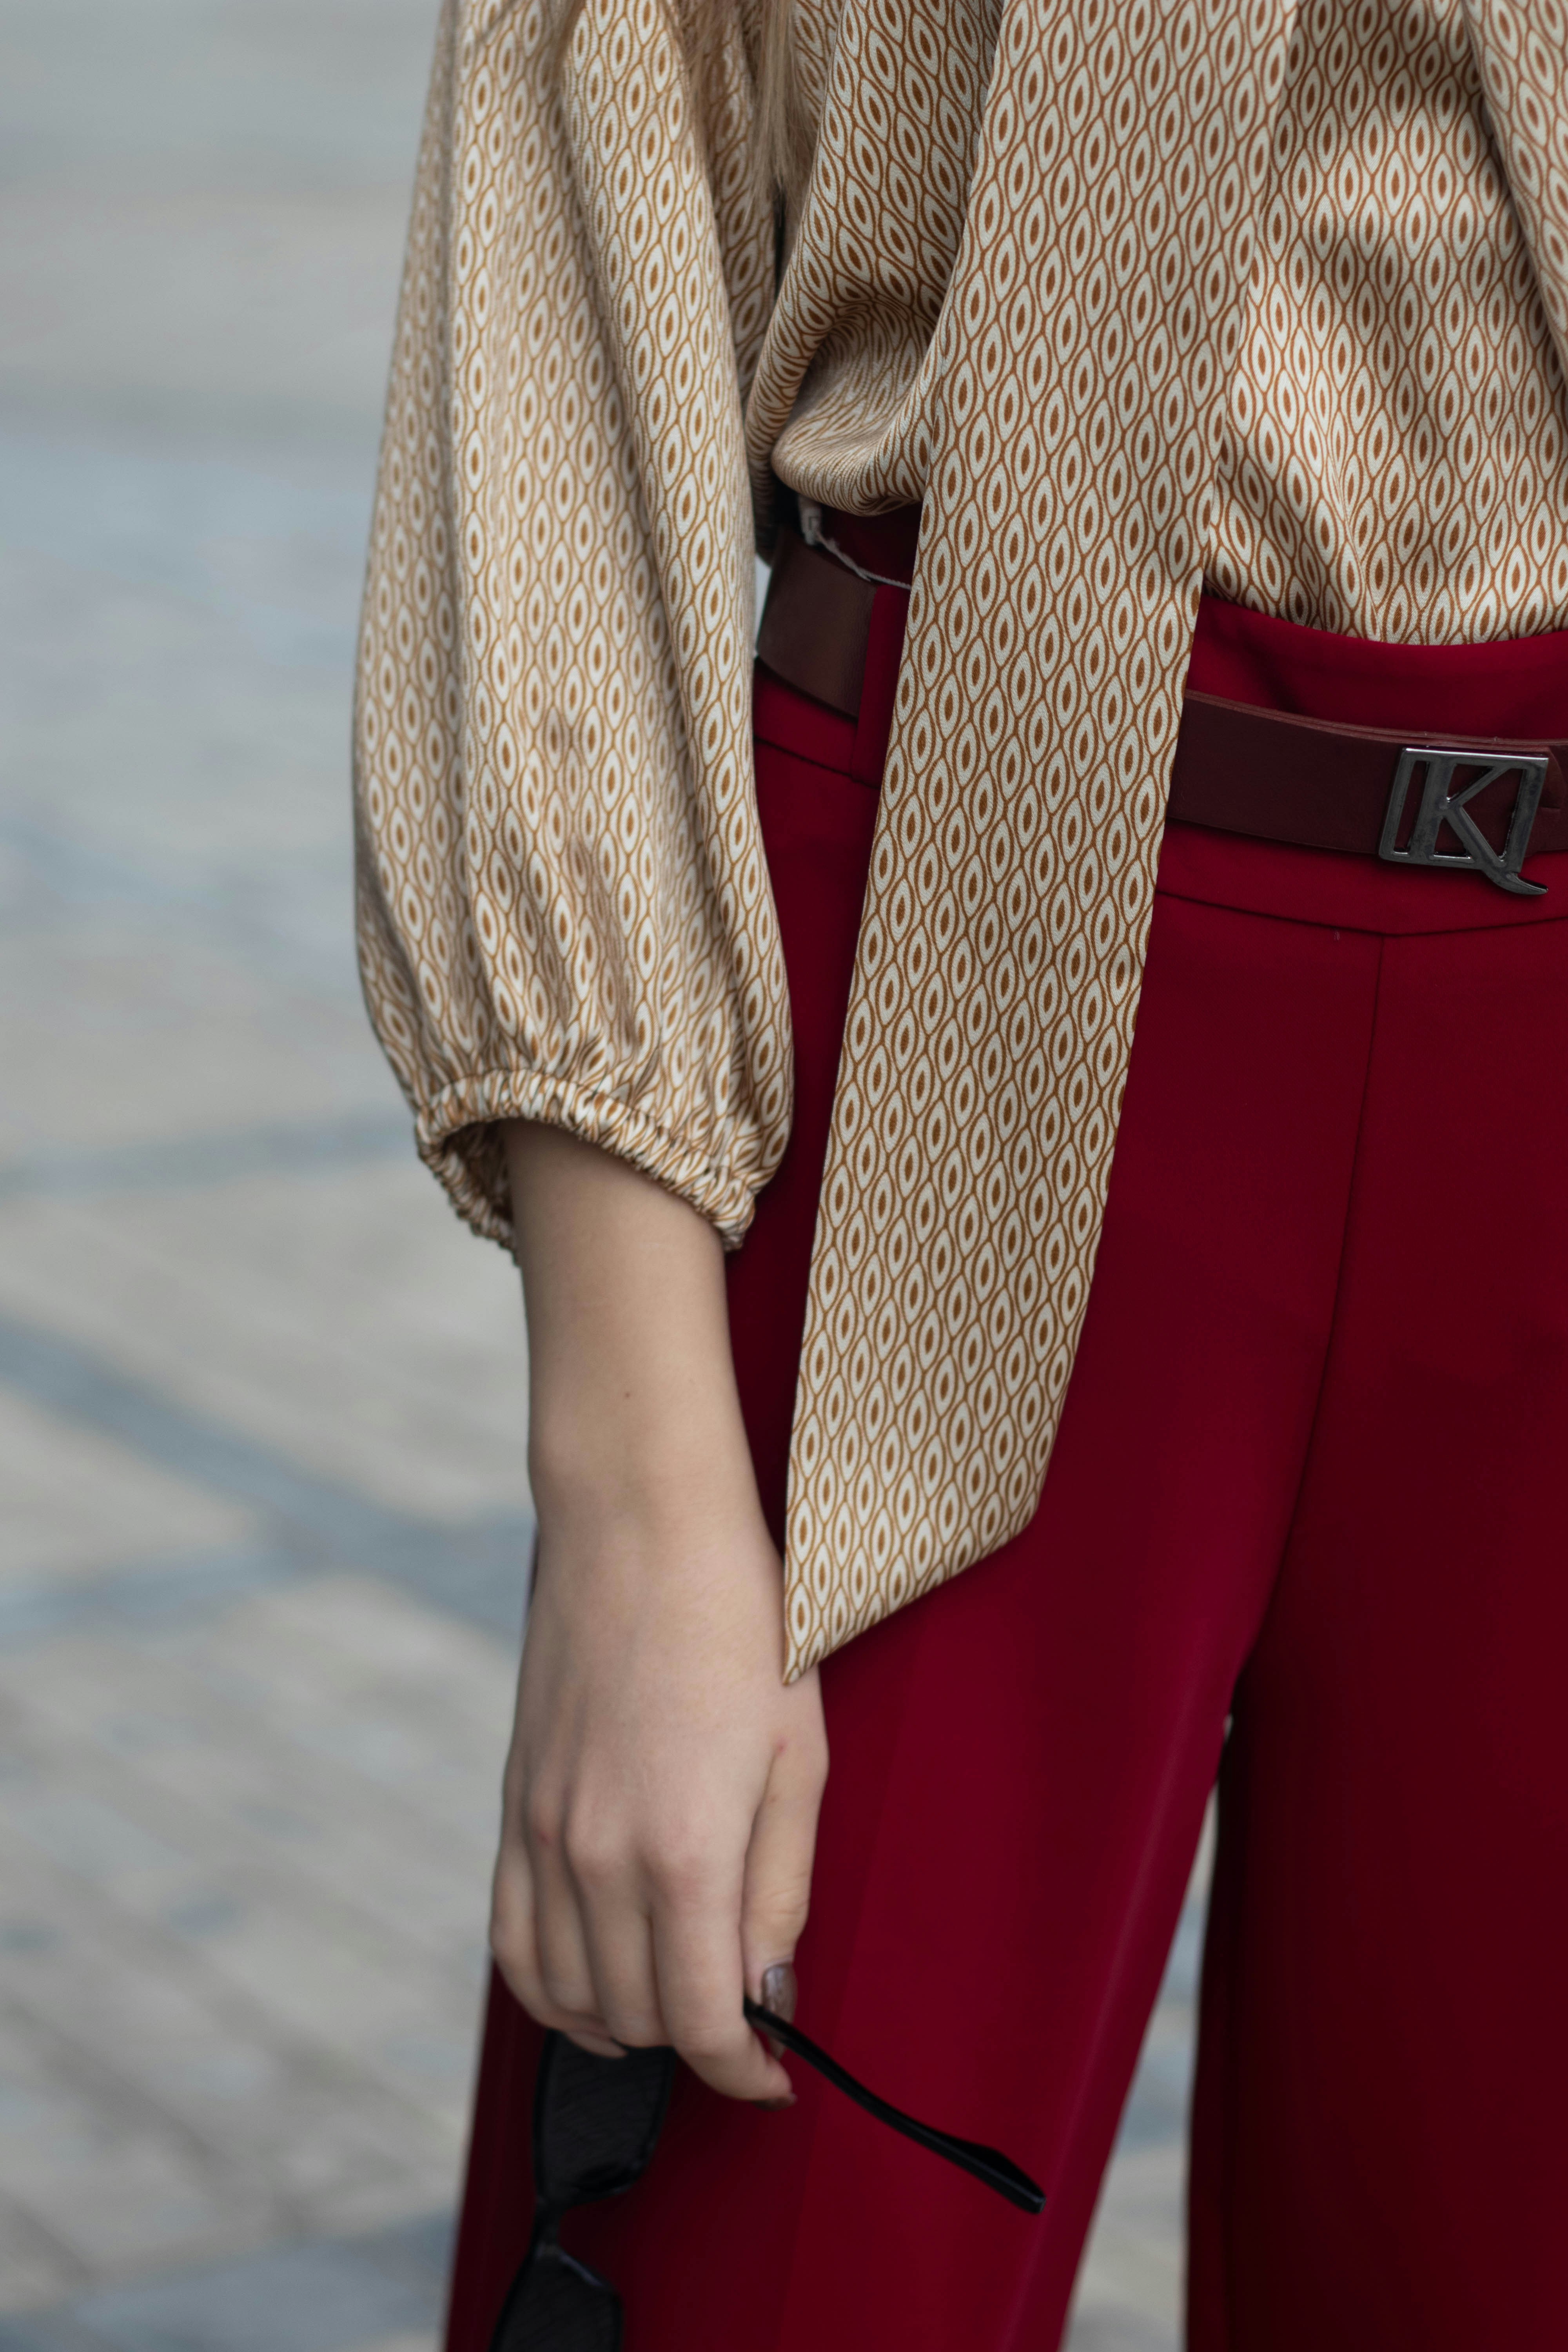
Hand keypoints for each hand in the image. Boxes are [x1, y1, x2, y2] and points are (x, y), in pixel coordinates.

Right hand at [488, 1123, 827, 2104]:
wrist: (640, 1523)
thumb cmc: (745, 1622)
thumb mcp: (801, 1755)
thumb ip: (781, 1888)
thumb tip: (769, 1993)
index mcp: (682, 1850)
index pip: (704, 2021)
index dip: (748, 2070)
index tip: (779, 2076)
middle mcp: (598, 1857)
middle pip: (638, 2016)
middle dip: (699, 2043)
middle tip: (748, 2022)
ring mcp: (543, 1833)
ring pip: (568, 1996)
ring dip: (626, 2026)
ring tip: (679, 2008)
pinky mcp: (513, 1807)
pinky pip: (514, 1942)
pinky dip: (553, 1989)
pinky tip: (597, 1984)